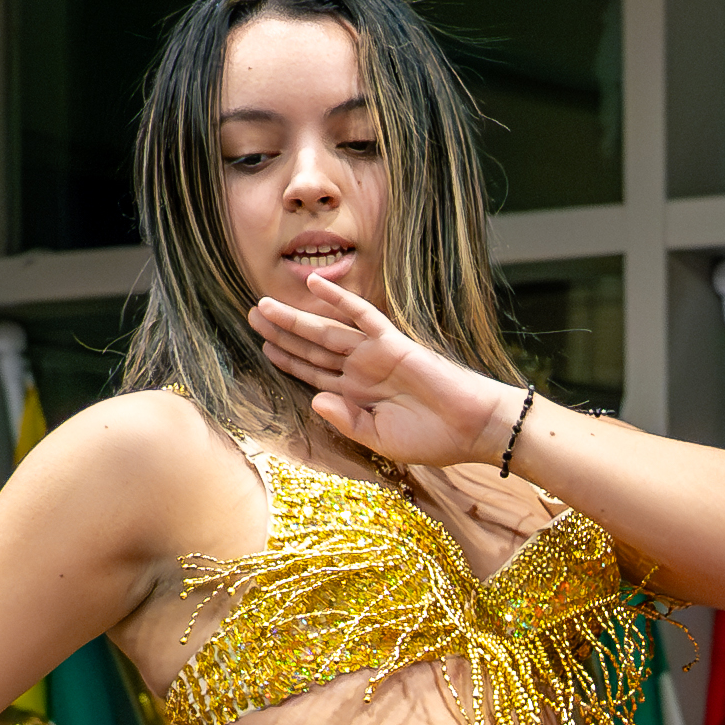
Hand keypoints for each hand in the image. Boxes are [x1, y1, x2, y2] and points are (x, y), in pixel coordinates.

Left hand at [248, 266, 517, 472]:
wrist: (472, 427)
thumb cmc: (432, 439)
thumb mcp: (380, 439)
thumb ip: (346, 421)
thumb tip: (314, 399)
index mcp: (356, 396)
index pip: (313, 373)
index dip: (287, 361)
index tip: (262, 347)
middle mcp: (360, 371)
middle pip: (312, 348)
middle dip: (282, 333)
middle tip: (252, 315)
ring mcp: (374, 354)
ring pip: (326, 331)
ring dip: (295, 318)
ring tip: (263, 306)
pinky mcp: (392, 343)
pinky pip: (361, 315)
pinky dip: (339, 299)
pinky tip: (314, 284)